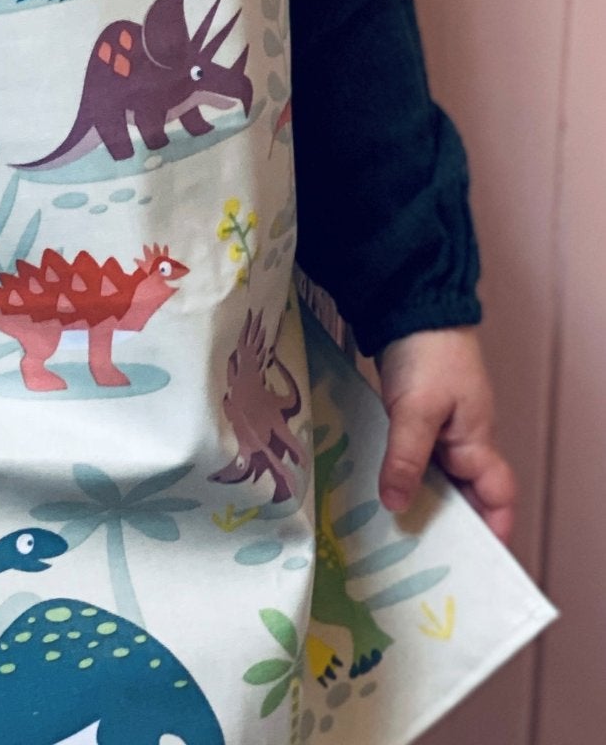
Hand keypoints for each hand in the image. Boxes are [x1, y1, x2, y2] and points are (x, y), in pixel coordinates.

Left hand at [376, 326, 516, 542]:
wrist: (409, 305)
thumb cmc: (426, 354)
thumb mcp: (416, 408)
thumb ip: (406, 456)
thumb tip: (398, 506)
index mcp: (478, 442)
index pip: (496, 498)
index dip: (492, 532)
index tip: (475, 566)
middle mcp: (462, 442)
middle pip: (463, 496)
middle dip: (446, 527)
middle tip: (417, 561)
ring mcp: (437, 430)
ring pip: (434, 479)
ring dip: (417, 502)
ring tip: (389, 537)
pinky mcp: (411, 418)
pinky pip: (411, 459)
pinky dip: (398, 477)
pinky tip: (375, 493)